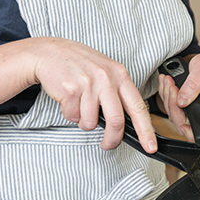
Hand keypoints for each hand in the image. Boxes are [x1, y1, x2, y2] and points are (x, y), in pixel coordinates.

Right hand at [31, 37, 156, 152]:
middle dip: (112, 139)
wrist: (48, 52)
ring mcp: (88, 83)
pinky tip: (68, 100)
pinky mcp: (70, 89)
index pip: (138, 107)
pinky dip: (70, 115)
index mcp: (120, 75)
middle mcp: (106, 78)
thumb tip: (131, 122)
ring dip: (85, 123)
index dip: (146, 130)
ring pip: (91, 122)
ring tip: (80, 107)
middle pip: (116, 121)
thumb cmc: (79, 65)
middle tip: (108, 145)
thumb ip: (119, 93)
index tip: (150, 146)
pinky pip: (73, 116)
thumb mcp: (107, 72)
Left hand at [157, 50, 199, 141]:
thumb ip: (194, 86)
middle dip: (172, 105)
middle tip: (172, 86)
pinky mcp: (184, 105)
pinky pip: (169, 105)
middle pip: (182, 123)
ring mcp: (192, 110)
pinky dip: (165, 93)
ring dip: (167, 97)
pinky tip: (168, 82)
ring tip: (169, 80)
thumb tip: (183, 101)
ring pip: (173, 114)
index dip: (191, 132)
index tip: (182, 123)